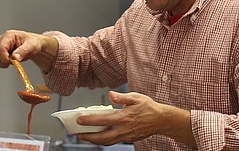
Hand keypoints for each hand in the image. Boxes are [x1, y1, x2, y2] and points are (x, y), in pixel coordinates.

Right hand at [0, 30, 57, 72]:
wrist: (35, 44)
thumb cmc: (33, 42)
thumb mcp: (32, 45)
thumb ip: (23, 51)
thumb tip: (15, 58)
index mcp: (9, 36)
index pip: (1, 47)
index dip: (4, 57)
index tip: (11, 62)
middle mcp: (2, 40)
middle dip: (6, 60)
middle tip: (17, 61)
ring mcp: (1, 46)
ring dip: (5, 62)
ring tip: (16, 59)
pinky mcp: (1, 53)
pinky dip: (5, 64)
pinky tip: (13, 60)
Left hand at [77, 91, 195, 147]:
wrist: (161, 119)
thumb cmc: (148, 106)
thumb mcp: (136, 97)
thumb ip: (122, 97)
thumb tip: (110, 95)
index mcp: (124, 117)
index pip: (103, 120)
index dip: (89, 121)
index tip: (79, 119)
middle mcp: (124, 129)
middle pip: (102, 137)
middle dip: (88, 137)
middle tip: (77, 134)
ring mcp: (126, 136)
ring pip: (107, 142)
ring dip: (94, 140)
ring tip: (86, 136)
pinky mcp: (129, 139)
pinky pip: (114, 141)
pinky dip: (104, 140)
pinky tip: (100, 136)